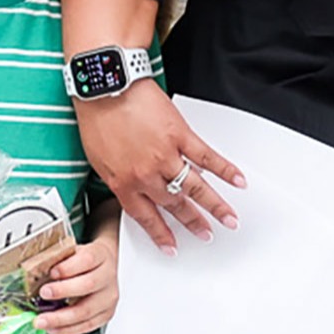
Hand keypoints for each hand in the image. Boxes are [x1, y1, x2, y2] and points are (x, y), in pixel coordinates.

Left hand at [34, 222, 117, 333]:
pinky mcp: (106, 314)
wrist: (105, 265)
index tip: (52, 272)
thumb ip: (59, 260)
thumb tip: (35, 272)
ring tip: (43, 320)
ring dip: (62, 318)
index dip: (69, 267)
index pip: (87, 260)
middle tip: (44, 294)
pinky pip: (87, 326)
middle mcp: (108, 276)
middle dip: (63, 291)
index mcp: (100, 255)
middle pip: (88, 285)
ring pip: (87, 311)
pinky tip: (53, 328)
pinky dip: (68, 329)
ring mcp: (109, 297)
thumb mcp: (73, 251)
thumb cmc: (85, 259)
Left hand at [75, 88, 242, 253]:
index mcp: (123, 183)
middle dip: (193, 222)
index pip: (146, 217)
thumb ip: (119, 177)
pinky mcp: (180, 135)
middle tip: (206, 234)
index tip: (171, 246)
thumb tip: (136, 186)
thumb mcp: (98, 158)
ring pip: (195, 188)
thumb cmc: (96, 116)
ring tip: (229, 219)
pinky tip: (237, 181)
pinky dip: (225, 170)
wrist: (104, 87)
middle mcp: (146, 175)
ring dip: (215, 206)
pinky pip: (207, 158)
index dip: (160, 234)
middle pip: (175, 205)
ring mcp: (165, 156)